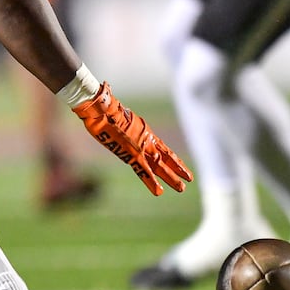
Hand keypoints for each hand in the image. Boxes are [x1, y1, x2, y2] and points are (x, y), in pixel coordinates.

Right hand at [72, 83, 192, 195]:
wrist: (100, 108)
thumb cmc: (103, 106)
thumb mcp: (116, 111)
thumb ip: (117, 111)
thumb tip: (107, 97)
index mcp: (144, 131)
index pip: (162, 148)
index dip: (172, 158)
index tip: (180, 165)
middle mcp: (146, 140)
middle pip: (166, 158)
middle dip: (177, 169)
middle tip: (189, 178)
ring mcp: (141, 148)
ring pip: (160, 166)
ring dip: (171, 178)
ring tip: (182, 188)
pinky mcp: (132, 154)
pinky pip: (144, 171)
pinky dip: (151, 182)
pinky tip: (159, 192)